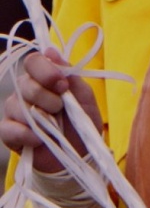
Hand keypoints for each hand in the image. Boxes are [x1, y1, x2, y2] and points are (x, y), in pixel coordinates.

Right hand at [0, 48, 102, 172]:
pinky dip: (25, 134)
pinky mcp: (10, 134)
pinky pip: (8, 128)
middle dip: (47, 97)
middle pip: (25, 83)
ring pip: (16, 105)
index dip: (46, 71)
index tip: (63, 85)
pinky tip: (39, 139)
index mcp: (43, 80)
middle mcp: (26, 92)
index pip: (33, 62)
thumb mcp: (84, 98)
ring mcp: (15, 112)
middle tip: (60, 109)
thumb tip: (51, 50)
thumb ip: (70, 75)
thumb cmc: (82, 125)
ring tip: (54, 127)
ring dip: (39, 116)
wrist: (81, 156)